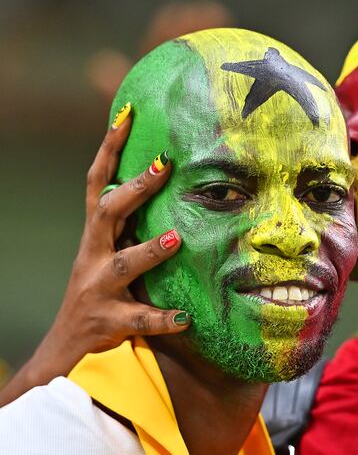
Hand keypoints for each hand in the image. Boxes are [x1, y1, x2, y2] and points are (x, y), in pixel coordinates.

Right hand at [0, 107, 188, 404]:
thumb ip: (133, 223)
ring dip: (149, 250)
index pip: (99, 183)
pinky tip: (184, 316)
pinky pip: (139, 318)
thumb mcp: (112, 251)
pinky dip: (162, 317)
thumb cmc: (102, 291)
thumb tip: (167, 181)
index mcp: (96, 236)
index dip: (110, 148)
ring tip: (177, 236)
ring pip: (123, 264)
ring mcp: (99, 289)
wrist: (66, 349)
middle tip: (163, 165)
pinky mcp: (110, 322)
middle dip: (134, 188)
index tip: (128, 113)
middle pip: (107, 213)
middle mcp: (93, 256)